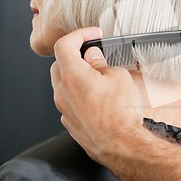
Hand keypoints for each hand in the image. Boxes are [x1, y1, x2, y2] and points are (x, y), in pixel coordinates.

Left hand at [50, 28, 180, 162]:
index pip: (63, 45)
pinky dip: (79, 94)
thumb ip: (101, 63)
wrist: (122, 145)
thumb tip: (93, 56)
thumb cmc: (121, 112)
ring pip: (63, 85)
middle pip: (59, 64)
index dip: (79, 34)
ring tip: (98, 77)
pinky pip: (69, 102)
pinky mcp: (71, 123)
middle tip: (94, 54)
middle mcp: (63, 92)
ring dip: (76, 75)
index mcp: (72, 75)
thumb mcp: (118, 77)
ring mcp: (64, 109)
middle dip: (75, 55)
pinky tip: (97, 97)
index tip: (92, 34)